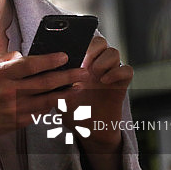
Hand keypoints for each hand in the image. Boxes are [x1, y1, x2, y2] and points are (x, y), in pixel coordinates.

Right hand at [0, 51, 89, 144]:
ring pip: (47, 100)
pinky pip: (41, 112)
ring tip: (78, 86)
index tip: (64, 56)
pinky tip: (61, 98)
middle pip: (44, 83)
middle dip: (67, 76)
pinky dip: (52, 105)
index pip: (30, 65)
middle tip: (82, 72)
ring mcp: (15, 109)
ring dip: (65, 93)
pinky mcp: (19, 122)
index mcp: (0, 75)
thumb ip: (6, 57)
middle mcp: (9, 92)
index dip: (49, 60)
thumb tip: (26, 55)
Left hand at [62, 36, 131, 152]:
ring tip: (93, 73)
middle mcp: (96, 65)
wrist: (87, 129)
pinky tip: (105, 80)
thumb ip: (54, 78)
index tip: (71, 52)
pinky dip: (117, 72)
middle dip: (92, 48)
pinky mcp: (121, 85)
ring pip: (114, 52)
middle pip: (101, 42)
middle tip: (84, 62)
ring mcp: (109, 74)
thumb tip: (43, 64)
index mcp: (81, 63)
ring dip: (103, 60)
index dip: (80, 40)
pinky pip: (127, 70)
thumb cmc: (71, 108)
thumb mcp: (57, 91)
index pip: (84, 40)